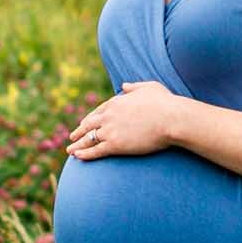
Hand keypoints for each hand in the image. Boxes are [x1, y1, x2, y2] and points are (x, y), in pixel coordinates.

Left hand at [66, 81, 185, 159]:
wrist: (171, 119)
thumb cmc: (165, 103)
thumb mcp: (150, 87)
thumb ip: (135, 86)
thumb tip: (124, 85)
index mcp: (117, 102)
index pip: (99, 110)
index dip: (91, 118)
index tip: (85, 123)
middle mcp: (110, 115)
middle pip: (89, 124)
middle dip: (79, 131)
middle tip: (72, 137)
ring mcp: (111, 130)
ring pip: (89, 139)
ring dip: (77, 145)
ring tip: (70, 150)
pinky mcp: (115, 145)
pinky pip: (95, 151)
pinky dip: (85, 154)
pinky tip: (77, 157)